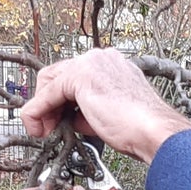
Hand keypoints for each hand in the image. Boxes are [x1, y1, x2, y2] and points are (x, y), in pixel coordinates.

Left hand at [19, 49, 190, 163]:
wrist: (153, 131)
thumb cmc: (141, 127)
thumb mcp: (109, 114)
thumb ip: (88, 110)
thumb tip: (72, 118)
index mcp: (110, 65)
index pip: (72, 76)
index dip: (59, 102)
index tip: (57, 121)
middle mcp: (99, 58)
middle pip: (55, 75)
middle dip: (47, 103)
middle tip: (48, 127)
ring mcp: (90, 64)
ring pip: (48, 82)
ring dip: (41, 109)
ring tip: (45, 131)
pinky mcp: (80, 76)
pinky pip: (47, 94)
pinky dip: (37, 112)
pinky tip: (39, 127)